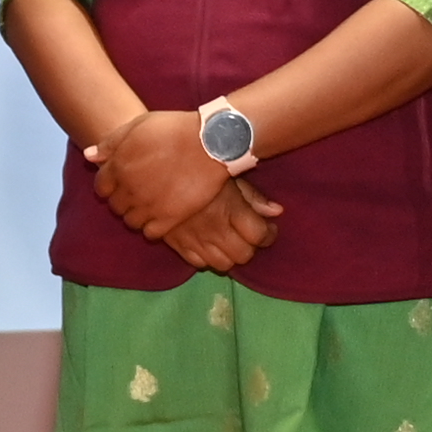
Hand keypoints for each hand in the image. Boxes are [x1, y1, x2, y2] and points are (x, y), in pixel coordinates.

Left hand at [89, 106, 246, 240]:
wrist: (210, 143)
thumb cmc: (174, 129)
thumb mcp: (139, 126)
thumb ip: (111, 142)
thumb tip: (89, 156)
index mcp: (118, 166)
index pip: (101, 187)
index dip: (110, 185)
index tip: (122, 182)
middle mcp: (129, 189)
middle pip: (116, 206)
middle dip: (123, 200)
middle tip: (139, 192)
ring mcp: (148, 206)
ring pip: (131, 221)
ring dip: (137, 215)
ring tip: (151, 205)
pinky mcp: (169, 219)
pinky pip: (150, 233)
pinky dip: (152, 228)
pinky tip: (162, 216)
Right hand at [148, 172, 277, 273]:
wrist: (154, 168)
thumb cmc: (197, 166)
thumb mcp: (228, 174)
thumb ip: (253, 196)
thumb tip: (277, 212)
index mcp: (230, 209)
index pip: (259, 235)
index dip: (268, 234)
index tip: (268, 228)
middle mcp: (214, 229)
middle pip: (243, 255)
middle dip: (251, 247)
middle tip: (250, 236)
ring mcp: (194, 239)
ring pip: (223, 264)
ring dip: (231, 255)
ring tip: (230, 241)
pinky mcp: (176, 244)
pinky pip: (199, 263)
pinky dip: (208, 258)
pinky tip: (209, 244)